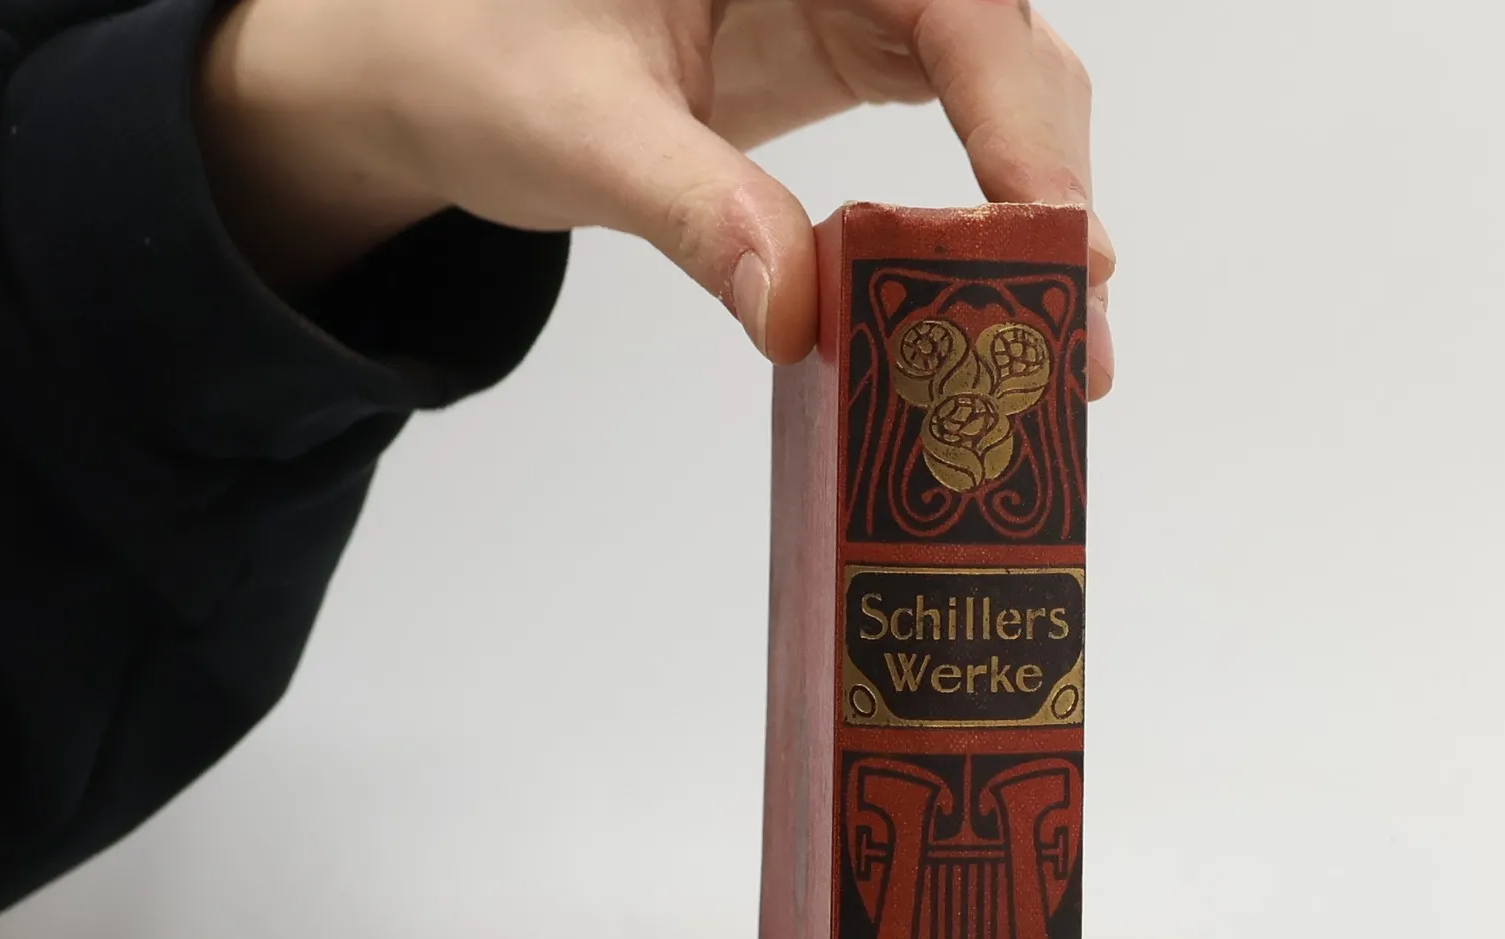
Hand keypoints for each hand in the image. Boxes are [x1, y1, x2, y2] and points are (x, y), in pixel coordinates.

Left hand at [197, 0, 1114, 392]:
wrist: (427, 58)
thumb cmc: (473, 51)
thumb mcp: (576, 130)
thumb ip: (692, 210)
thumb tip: (798, 316)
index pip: (957, 0)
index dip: (1020, 116)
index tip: (1050, 237)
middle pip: (1007, 43)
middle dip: (1050, 182)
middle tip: (1077, 330)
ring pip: (1003, 82)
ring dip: (1038, 206)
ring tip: (1065, 339)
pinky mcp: (853, 51)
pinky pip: (958, 116)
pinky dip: (990, 209)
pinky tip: (1002, 290)